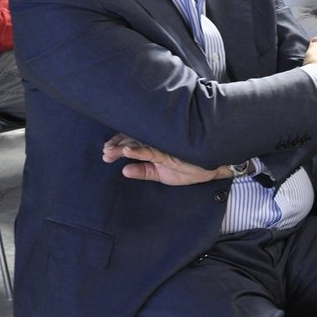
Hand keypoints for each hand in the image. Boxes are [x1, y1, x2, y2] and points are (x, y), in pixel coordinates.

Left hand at [103, 134, 222, 185]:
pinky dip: (138, 151)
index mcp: (154, 148)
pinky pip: (151, 151)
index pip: (132, 142)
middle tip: (105, 153)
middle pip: (132, 140)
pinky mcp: (170, 153)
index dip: (118, 146)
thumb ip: (143, 172)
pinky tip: (126, 151)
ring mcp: (163, 146)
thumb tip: (124, 171)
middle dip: (117, 146)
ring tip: (110, 152)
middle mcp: (157, 143)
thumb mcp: (161, 175)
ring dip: (123, 147)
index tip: (106, 154)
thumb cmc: (189, 169)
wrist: (212, 170)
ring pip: (138, 143)